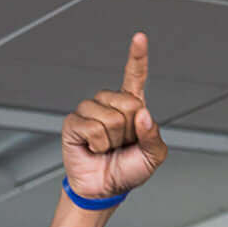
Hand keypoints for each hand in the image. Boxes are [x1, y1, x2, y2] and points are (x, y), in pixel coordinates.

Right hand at [61, 32, 168, 200]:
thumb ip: (154, 135)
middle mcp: (109, 104)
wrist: (104, 189)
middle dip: (130, 130)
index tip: (139, 37)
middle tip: (123, 144)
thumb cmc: (128, 170)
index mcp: (131, 107)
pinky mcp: (73, 122)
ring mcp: (90, 111)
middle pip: (127, 104)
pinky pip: (93, 128)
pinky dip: (97, 144)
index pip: (135, 77)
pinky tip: (93, 148)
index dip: (137, 57)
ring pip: (110, 118)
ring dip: (113, 140)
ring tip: (107, 147)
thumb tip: (143, 114)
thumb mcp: (153, 156)